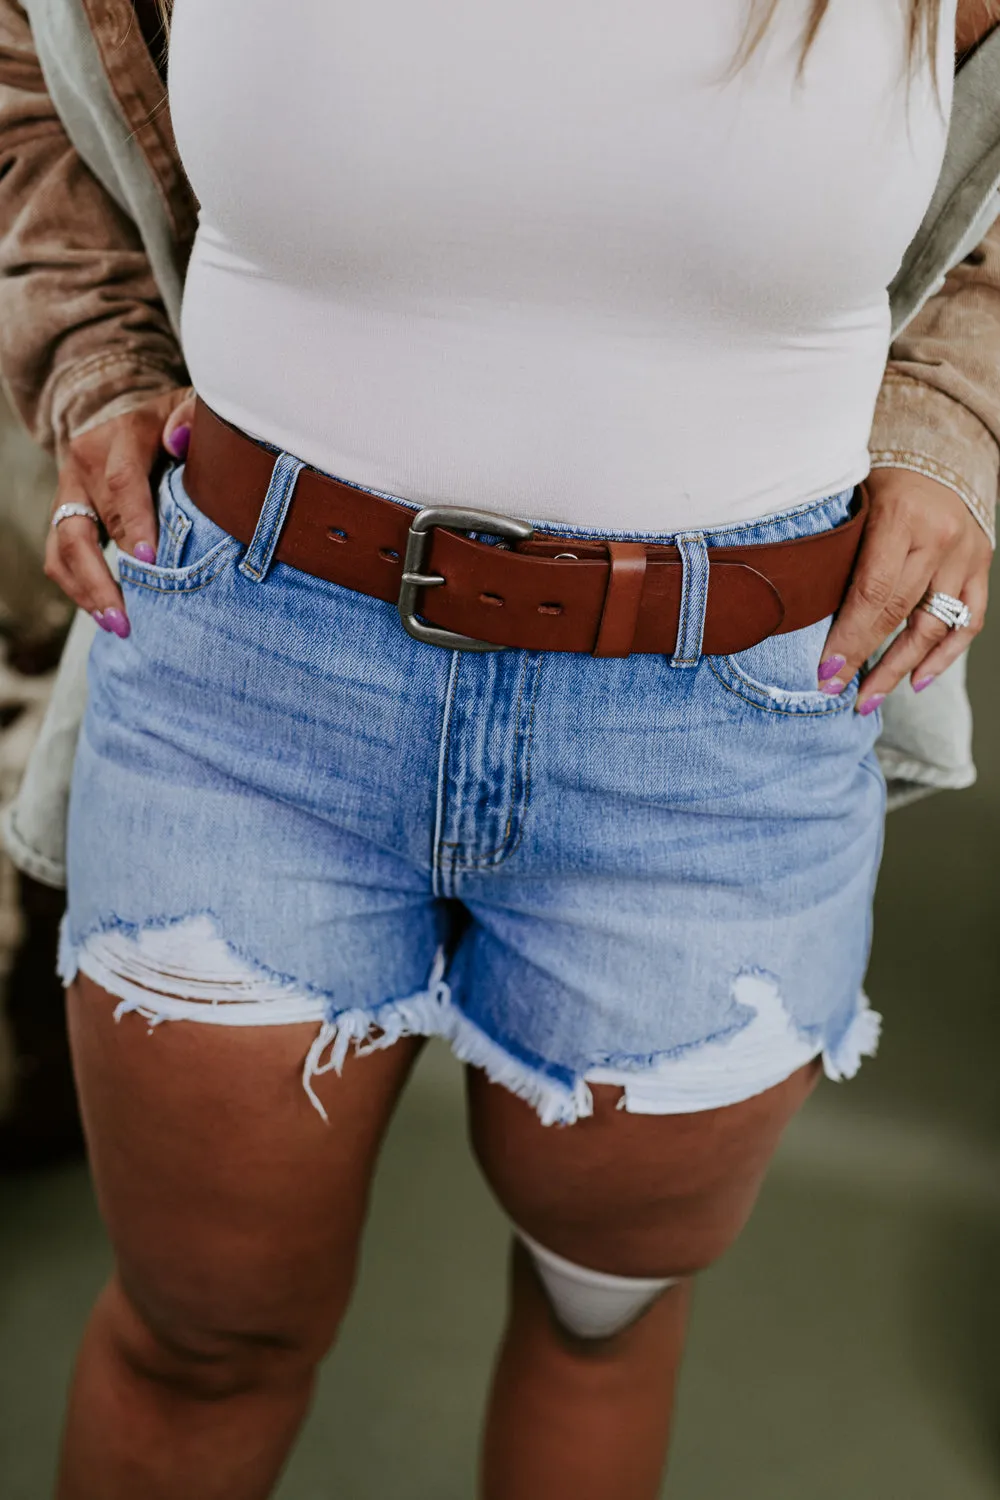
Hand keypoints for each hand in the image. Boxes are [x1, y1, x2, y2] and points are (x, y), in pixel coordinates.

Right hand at [44, 388, 193, 636]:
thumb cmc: (173, 424)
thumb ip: (190, 421)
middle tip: (126, 616)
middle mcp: (84, 463)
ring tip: (116, 625)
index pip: (122, 482)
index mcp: (120, 436)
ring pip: (62, 546)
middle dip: (103, 576)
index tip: (148, 561)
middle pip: (83, 525)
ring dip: (86, 589)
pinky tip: (104, 613)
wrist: (128, 416)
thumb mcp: (189, 411)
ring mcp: (69, 490)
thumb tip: (180, 442)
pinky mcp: (64, 513)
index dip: (134, 523)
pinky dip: (79, 587)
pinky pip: (59, 555)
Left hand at [819, 468, 990, 713]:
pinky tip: (916, 681)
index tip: (824, 672)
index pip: (873, 592)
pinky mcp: (981, 566)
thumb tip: (798, 614)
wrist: (936, 453)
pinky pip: (968, 622)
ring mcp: (966, 555)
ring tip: (869, 697)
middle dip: (865, 659)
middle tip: (836, 691)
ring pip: (935, 626)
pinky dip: (943, 656)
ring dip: (900, 668)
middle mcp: (940, 538)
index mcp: (901, 517)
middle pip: (901, 613)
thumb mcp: (851, 502)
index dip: (849, 637)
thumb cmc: (879, 483)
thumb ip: (837, 551)